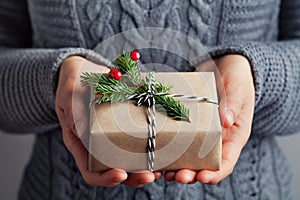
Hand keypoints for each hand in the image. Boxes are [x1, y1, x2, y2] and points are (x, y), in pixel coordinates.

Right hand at [55, 56, 161, 186]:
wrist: (83, 73)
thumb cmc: (73, 84)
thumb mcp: (70, 95)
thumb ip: (77, 109)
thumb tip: (90, 123)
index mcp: (80, 143)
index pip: (89, 170)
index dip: (104, 178)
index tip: (120, 174)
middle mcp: (96, 145)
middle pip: (113, 171)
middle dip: (133, 177)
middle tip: (150, 175)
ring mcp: (111, 137)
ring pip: (127, 162)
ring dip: (144, 169)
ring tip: (161, 170)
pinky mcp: (123, 128)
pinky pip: (136, 143)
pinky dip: (149, 151)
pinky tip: (162, 151)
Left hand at [164, 54, 254, 183]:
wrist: (224, 67)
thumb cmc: (237, 79)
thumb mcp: (238, 89)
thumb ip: (234, 103)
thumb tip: (226, 121)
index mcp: (233, 137)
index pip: (226, 162)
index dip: (215, 173)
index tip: (203, 178)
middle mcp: (216, 139)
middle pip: (203, 164)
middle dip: (190, 173)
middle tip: (176, 177)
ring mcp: (200, 133)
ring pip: (188, 156)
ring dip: (175, 166)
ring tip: (162, 172)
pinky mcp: (187, 123)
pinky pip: (177, 138)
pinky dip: (167, 148)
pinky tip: (155, 152)